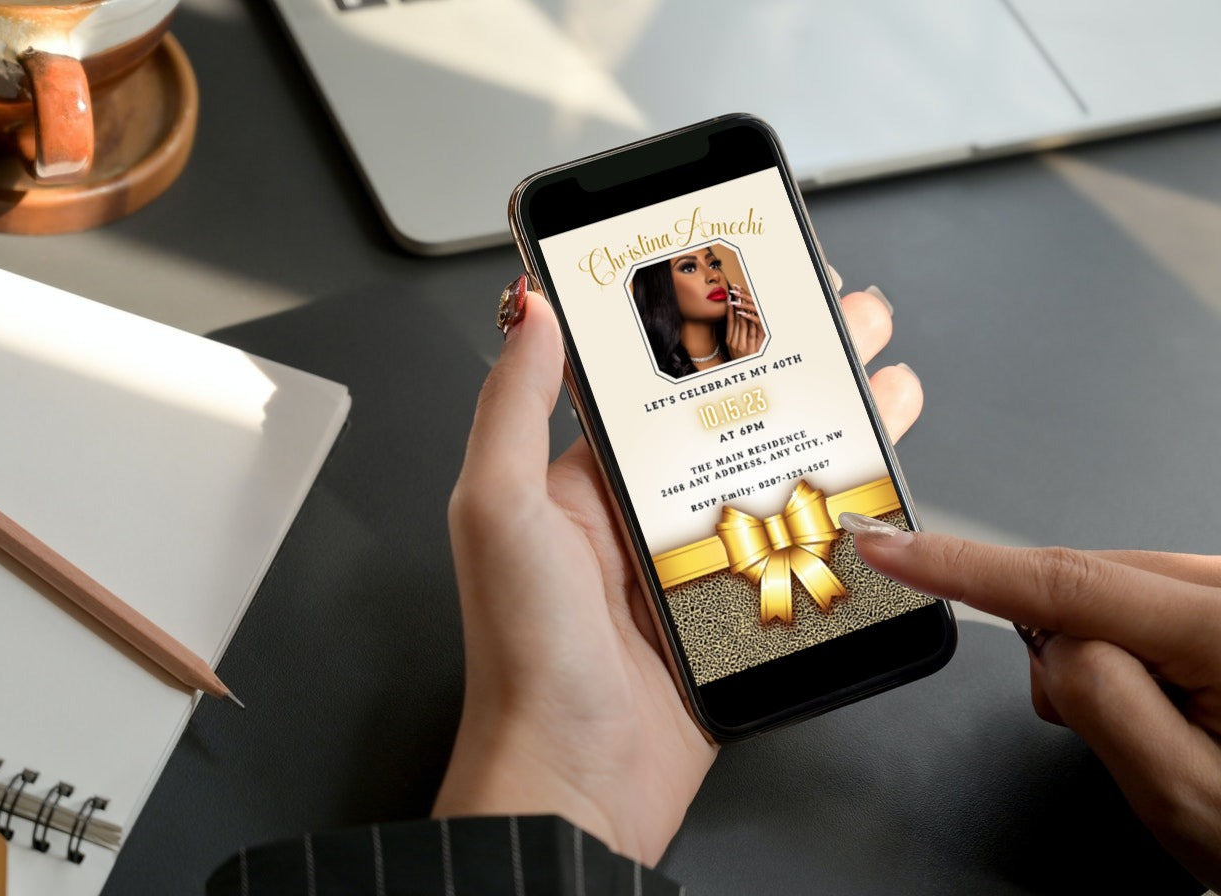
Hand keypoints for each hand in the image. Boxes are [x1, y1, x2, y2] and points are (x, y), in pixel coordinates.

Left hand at [436, 279, 920, 864]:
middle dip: (796, 359)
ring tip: (884, 377)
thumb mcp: (499, 510)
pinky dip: (845, 507)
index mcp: (588, 478)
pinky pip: (801, 544)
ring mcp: (698, 558)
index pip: (658, 380)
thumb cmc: (525, 653)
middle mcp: (646, 510)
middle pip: (735, 415)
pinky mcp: (739, 608)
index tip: (754, 278)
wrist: (576, 782)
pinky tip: (878, 476)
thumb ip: (512, 407)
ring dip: (833, 419)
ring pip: (779, 469)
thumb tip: (530, 310)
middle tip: (850, 315)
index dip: (710, 327)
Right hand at [849, 527, 1220, 890]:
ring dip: (1109, 653)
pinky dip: (1135, 646)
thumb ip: (1099, 704)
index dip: (960, 563)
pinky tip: (1180, 700)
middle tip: (1122, 734)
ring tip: (1170, 729)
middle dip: (1068, 646)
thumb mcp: (1185, 800)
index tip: (891, 545)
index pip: (1063, 580)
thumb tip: (1047, 640)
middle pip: (1091, 581)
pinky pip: (1148, 598)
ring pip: (1117, 590)